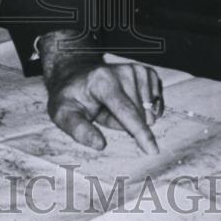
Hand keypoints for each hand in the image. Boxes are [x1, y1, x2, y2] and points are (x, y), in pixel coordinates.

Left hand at [39, 31, 163, 153]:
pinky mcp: (146, 73)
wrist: (76, 75)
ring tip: (113, 107)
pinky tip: (130, 104)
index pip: (126, 110)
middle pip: (140, 114)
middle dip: (126, 124)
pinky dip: (146, 110)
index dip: (140, 131)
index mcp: (102, 81)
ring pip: (150, 111)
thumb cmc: (71, 97)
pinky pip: (156, 103)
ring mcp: (136, 70)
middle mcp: (122, 71)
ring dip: (134, 117)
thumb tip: (100, 145)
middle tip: (104, 112)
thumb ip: (78, 129)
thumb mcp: (63, 114)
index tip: (152, 150)